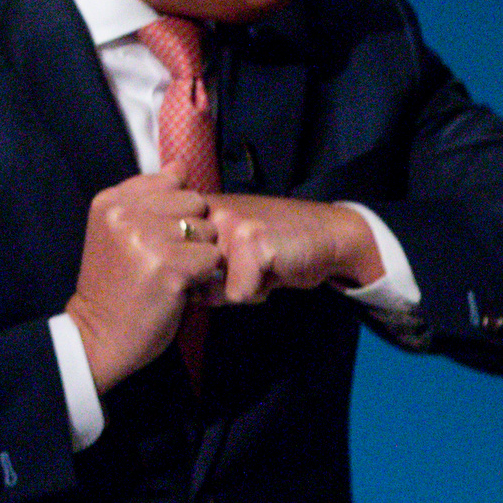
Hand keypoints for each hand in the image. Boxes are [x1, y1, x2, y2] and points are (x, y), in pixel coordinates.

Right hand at [66, 170, 220, 391]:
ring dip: (200, 254)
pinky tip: (180, 288)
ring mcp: (145, 237)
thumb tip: (180, 165)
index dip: (177, 210)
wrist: (98, 336)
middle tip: (168, 259)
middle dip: (192, 231)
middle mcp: (124, 213)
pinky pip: (213, 257)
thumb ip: (148, 198)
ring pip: (208, 229)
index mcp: (110, 201)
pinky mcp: (168, 265)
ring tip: (173, 273)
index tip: (159, 236)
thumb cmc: (116, 286)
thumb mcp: (118, 232)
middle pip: (195, 202)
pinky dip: (205, 276)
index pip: (172, 180)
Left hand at [201, 194, 384, 303]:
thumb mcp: (232, 246)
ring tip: (262, 267)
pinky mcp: (251, 241)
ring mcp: (229, 224)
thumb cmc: (280, 247)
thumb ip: (201, 257)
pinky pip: (239, 294)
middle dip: (219, 283)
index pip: (173, 258)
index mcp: (201, 209)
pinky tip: (276, 270)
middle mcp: (210, 210)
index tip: (229, 262)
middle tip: (250, 265)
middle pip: (191, 276)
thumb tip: (183, 291)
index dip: (199, 274)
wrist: (330, 235)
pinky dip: (260, 291)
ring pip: (213, 288)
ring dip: (240, 288)